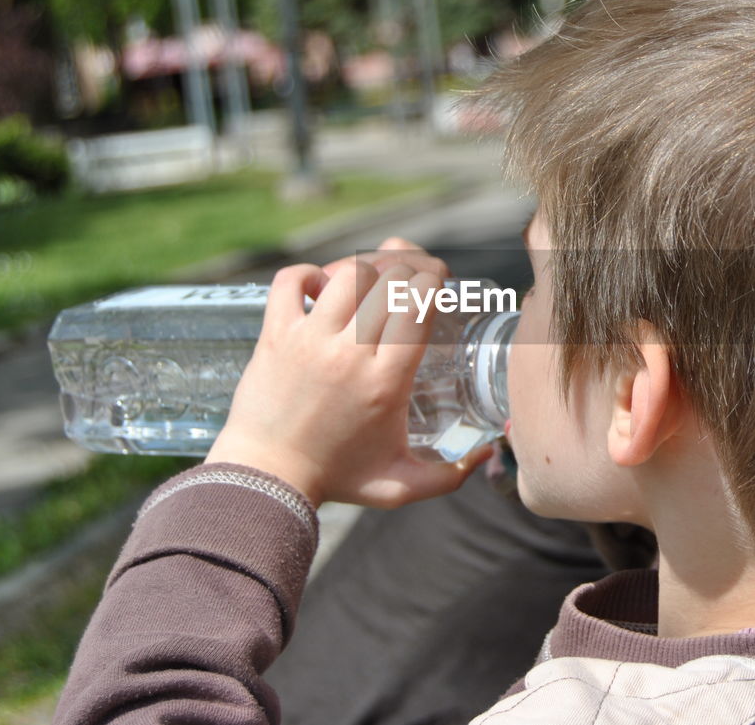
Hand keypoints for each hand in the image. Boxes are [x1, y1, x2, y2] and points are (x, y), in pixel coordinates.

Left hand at [205, 239, 492, 506]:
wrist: (267, 480)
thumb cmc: (336, 480)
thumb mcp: (401, 486)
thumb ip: (450, 476)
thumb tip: (487, 452)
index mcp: (387, 381)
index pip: (420, 304)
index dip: (433, 282)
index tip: (434, 285)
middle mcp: (351, 354)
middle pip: (390, 279)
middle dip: (406, 269)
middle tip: (404, 281)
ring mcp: (310, 340)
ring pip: (347, 274)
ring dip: (361, 270)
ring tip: (364, 286)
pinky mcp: (276, 335)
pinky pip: (290, 280)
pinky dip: (306, 274)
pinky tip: (318, 289)